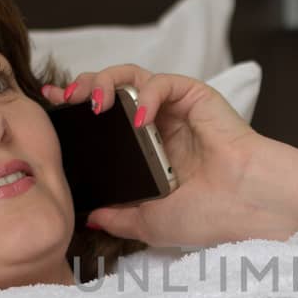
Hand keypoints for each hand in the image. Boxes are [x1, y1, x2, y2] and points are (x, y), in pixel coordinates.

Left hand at [44, 65, 265, 248]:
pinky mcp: (196, 97)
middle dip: (83, 87)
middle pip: (112, 90)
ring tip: (94, 102)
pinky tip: (139, 119)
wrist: (246, 209)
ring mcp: (176, 110)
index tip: (51, 110)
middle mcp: (159, 126)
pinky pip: (162, 82)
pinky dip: (145, 96)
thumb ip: (119, 216)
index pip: (104, 122)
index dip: (75, 111)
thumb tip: (89, 216)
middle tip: (64, 99)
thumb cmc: (210, 216)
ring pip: (131, 76)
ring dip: (106, 81)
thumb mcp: (149, 222)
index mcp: (148, 153)